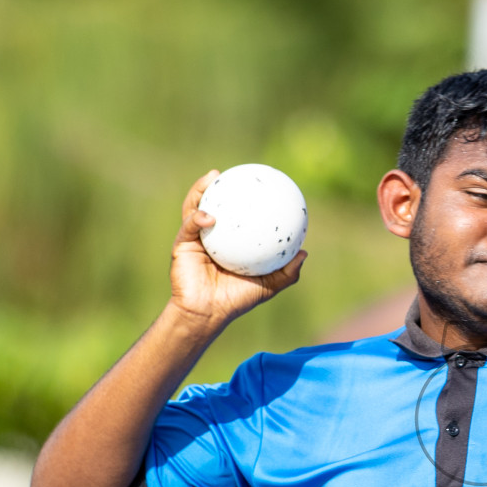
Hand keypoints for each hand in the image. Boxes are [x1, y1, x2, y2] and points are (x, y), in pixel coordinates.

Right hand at [168, 170, 306, 329]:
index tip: (253, 181)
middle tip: (225, 172)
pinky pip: (189, 226)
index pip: (234, 213)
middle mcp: (210, 235)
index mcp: (228, 241)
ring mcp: (194, 238)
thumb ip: (286, 272)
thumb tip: (304, 253)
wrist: (208, 314)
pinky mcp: (181, 245)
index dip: (241, 196)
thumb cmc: (237, 300)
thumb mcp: (268, 286)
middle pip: (210, 203)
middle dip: (214, 184)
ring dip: (200, 190)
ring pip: (194, 207)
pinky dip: (197, 218)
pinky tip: (208, 217)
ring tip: (211, 179)